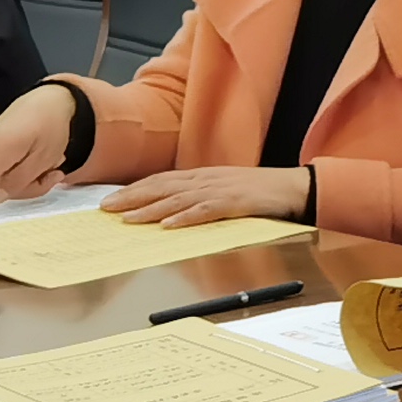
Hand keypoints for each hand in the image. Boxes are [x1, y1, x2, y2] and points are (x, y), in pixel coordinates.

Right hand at [0, 88, 76, 219]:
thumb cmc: (51, 126)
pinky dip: (23, 168)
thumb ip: (20, 180)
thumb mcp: (45, 157)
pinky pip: (3, 170)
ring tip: (51, 160)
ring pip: (4, 181)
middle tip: (55, 172)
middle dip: (30, 186)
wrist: (48, 100)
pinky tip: (40, 156)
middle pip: (0, 188)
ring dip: (30, 177)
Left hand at [107, 165, 315, 226]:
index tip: (111, 199)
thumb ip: (200, 197)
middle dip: (132, 197)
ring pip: (178, 199)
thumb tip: (172, 211)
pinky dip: (186, 218)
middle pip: (162, 187)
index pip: (161, 181)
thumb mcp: (225, 190)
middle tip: (106, 208)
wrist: (295, 187)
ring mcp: (220, 190)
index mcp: (203, 176)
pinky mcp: (236, 202)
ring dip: (151, 209)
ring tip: (128, 219)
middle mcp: (206, 179)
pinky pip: (206, 211)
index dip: (134, 189)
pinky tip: (169, 226)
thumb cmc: (261, 192)